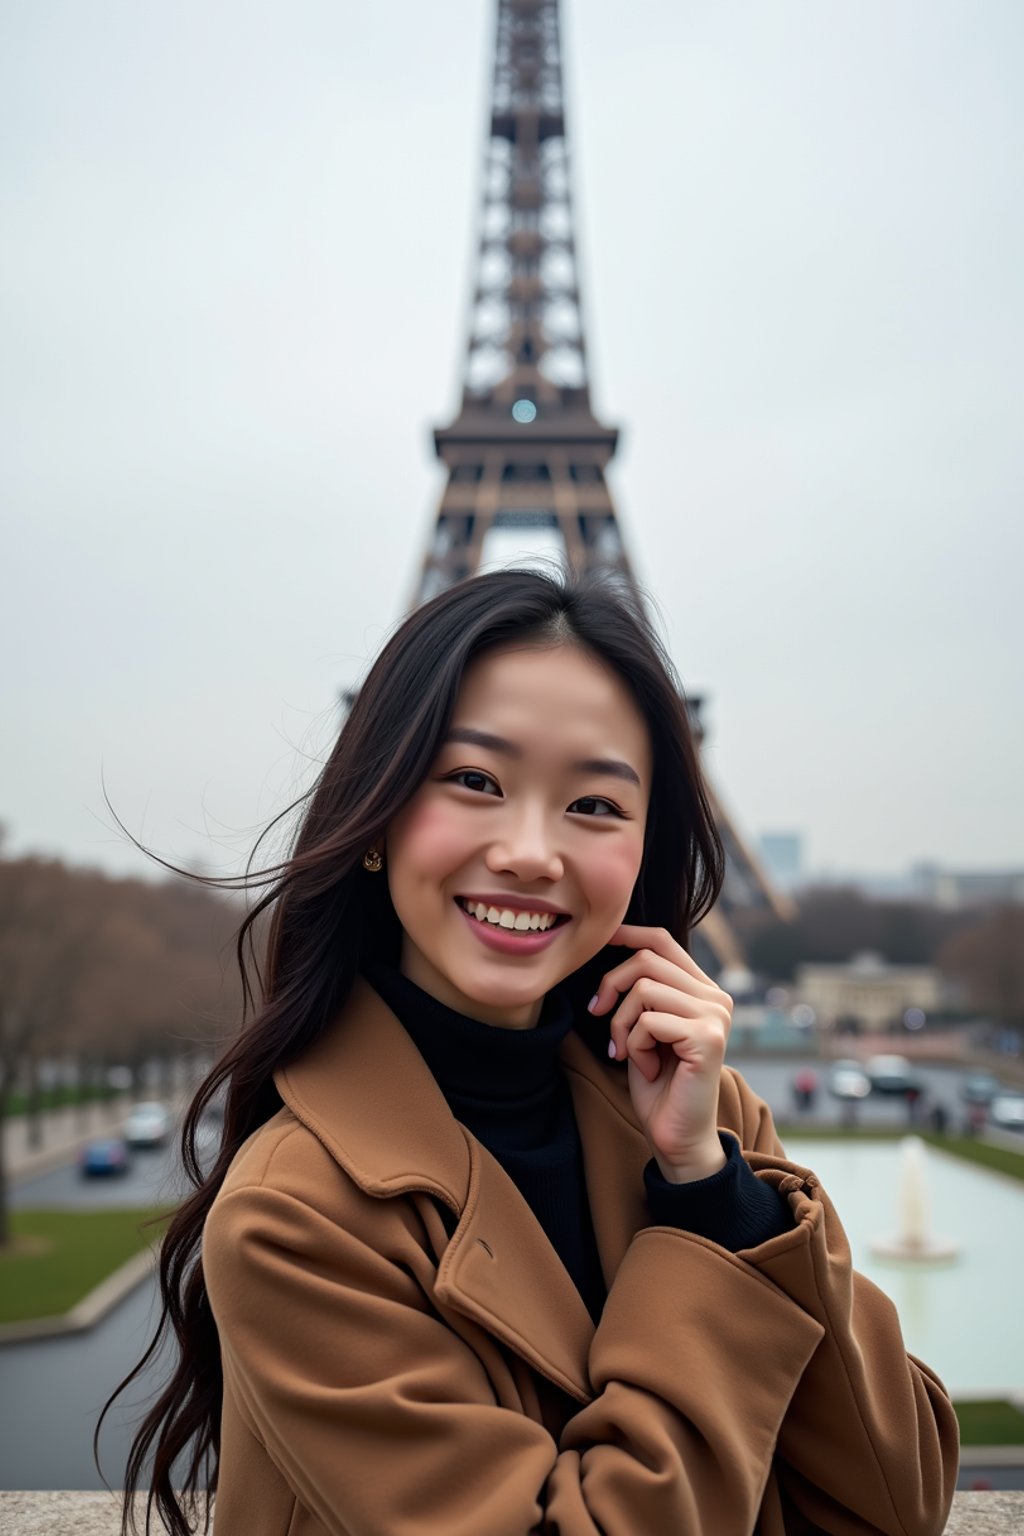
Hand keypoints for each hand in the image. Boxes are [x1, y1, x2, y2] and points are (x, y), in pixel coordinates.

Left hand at [589, 924, 733, 1182]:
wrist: (676, 1136)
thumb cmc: (657, 1083)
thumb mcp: (645, 1026)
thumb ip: (644, 991)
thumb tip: (618, 946)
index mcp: (703, 990)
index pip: (663, 942)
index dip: (629, 935)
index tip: (601, 939)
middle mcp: (716, 998)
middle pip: (646, 961)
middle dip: (612, 987)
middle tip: (598, 1015)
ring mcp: (716, 1016)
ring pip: (643, 990)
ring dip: (622, 1024)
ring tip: (629, 1052)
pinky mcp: (707, 1038)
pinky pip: (649, 1021)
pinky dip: (634, 1045)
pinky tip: (646, 1068)